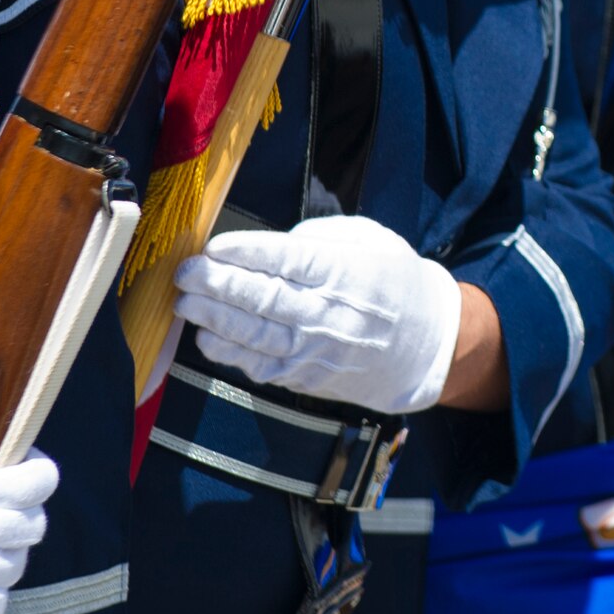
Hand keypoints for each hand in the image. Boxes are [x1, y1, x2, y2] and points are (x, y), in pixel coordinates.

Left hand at [173, 215, 461, 413]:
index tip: (214, 245)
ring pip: (256, 336)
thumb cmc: (393, 281)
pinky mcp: (308, 376)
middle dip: (217, 284)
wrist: (427, 345)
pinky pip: (263, 367)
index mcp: (343, 270)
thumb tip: (270, 244)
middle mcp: (328, 312)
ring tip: (185, 303)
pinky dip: (232, 355)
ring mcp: (317, 349)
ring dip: (215, 319)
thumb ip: (318, 237)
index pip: (287, 259)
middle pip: (263, 297)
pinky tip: (207, 339)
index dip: (246, 252)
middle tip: (186, 273)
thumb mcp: (368, 239)